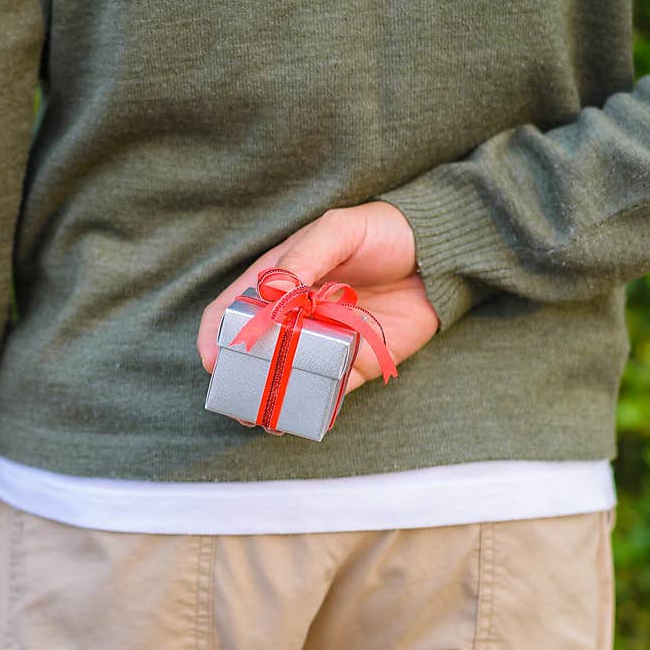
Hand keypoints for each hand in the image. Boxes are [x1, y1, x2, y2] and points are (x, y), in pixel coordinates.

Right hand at [197, 202, 439, 429]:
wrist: (436, 254)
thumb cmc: (382, 232)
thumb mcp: (338, 230)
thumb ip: (304, 257)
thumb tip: (272, 293)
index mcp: (281, 278)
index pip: (236, 307)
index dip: (217, 332)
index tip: (213, 359)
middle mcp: (295, 314)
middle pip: (254, 349)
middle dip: (238, 375)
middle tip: (233, 396)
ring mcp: (323, 341)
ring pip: (286, 374)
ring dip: (268, 395)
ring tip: (259, 415)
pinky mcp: (354, 362)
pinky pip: (327, 390)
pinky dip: (311, 406)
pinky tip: (296, 419)